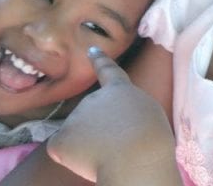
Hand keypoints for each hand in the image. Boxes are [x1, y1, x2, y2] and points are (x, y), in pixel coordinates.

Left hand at [47, 47, 179, 184]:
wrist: (135, 155)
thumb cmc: (151, 138)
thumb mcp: (149, 113)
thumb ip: (130, 111)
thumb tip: (114, 124)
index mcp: (119, 90)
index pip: (108, 71)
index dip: (100, 60)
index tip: (92, 50)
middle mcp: (93, 98)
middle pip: (92, 114)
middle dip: (101, 127)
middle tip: (120, 142)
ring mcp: (74, 117)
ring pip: (79, 135)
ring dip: (90, 144)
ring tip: (110, 153)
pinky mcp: (61, 139)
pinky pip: (62, 150)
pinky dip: (71, 158)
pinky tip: (88, 162)